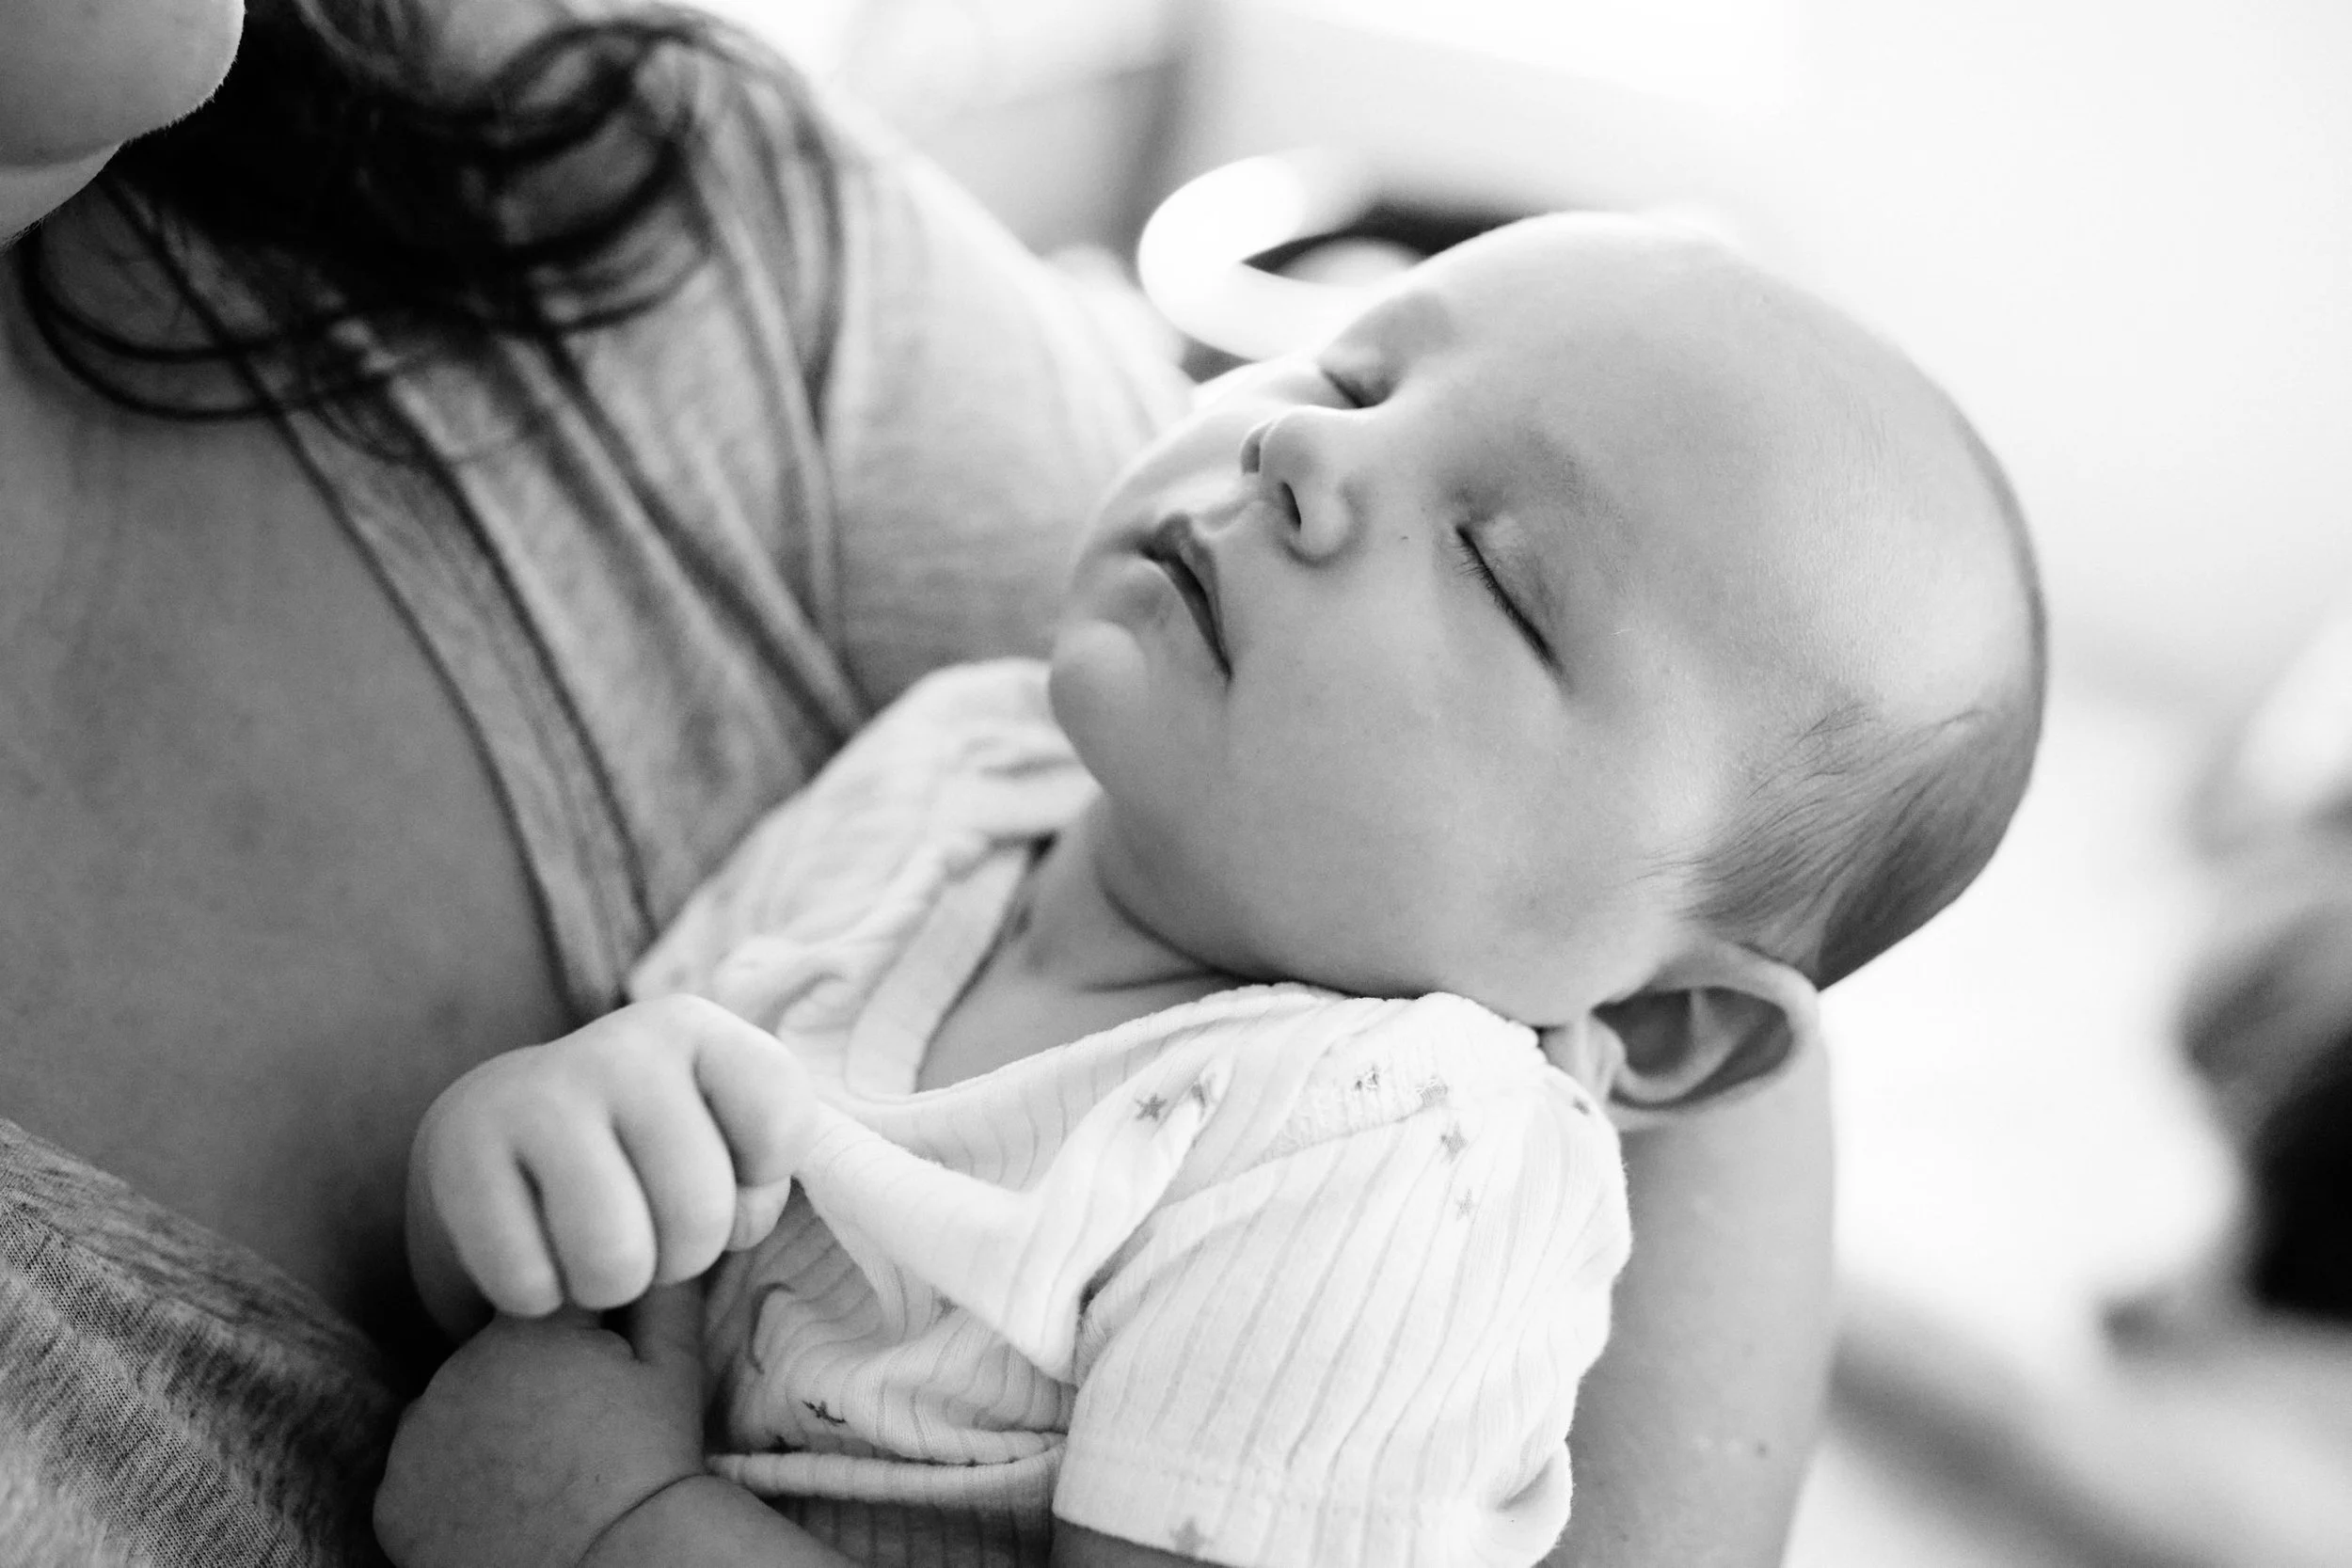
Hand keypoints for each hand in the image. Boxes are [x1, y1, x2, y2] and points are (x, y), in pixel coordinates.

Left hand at [375, 1286, 707, 1567]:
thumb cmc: (651, 1466)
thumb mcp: (673, 1367)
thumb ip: (661, 1286)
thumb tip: (658, 1237)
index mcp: (524, 1325)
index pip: (543, 1299)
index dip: (579, 1332)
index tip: (602, 1370)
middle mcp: (454, 1368)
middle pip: (492, 1354)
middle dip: (527, 1375)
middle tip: (576, 1426)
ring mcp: (416, 1436)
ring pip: (452, 1409)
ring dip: (484, 1423)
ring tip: (539, 1464)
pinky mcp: (393, 1498)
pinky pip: (419, 1472)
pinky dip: (450, 1481)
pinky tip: (499, 1500)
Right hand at [411, 995, 820, 1328]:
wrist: (495, 1143)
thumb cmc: (637, 1156)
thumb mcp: (717, 1138)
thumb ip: (760, 1167)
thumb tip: (744, 1211)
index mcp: (696, 1029)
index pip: (779, 1130)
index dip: (759, 1190)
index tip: (723, 1181)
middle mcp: (621, 1045)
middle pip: (700, 1214)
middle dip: (681, 1258)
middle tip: (648, 1235)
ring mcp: (535, 1092)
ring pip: (615, 1258)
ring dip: (610, 1285)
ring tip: (594, 1250)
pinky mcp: (458, 1151)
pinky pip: (529, 1281)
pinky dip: (536, 1295)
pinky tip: (530, 1250)